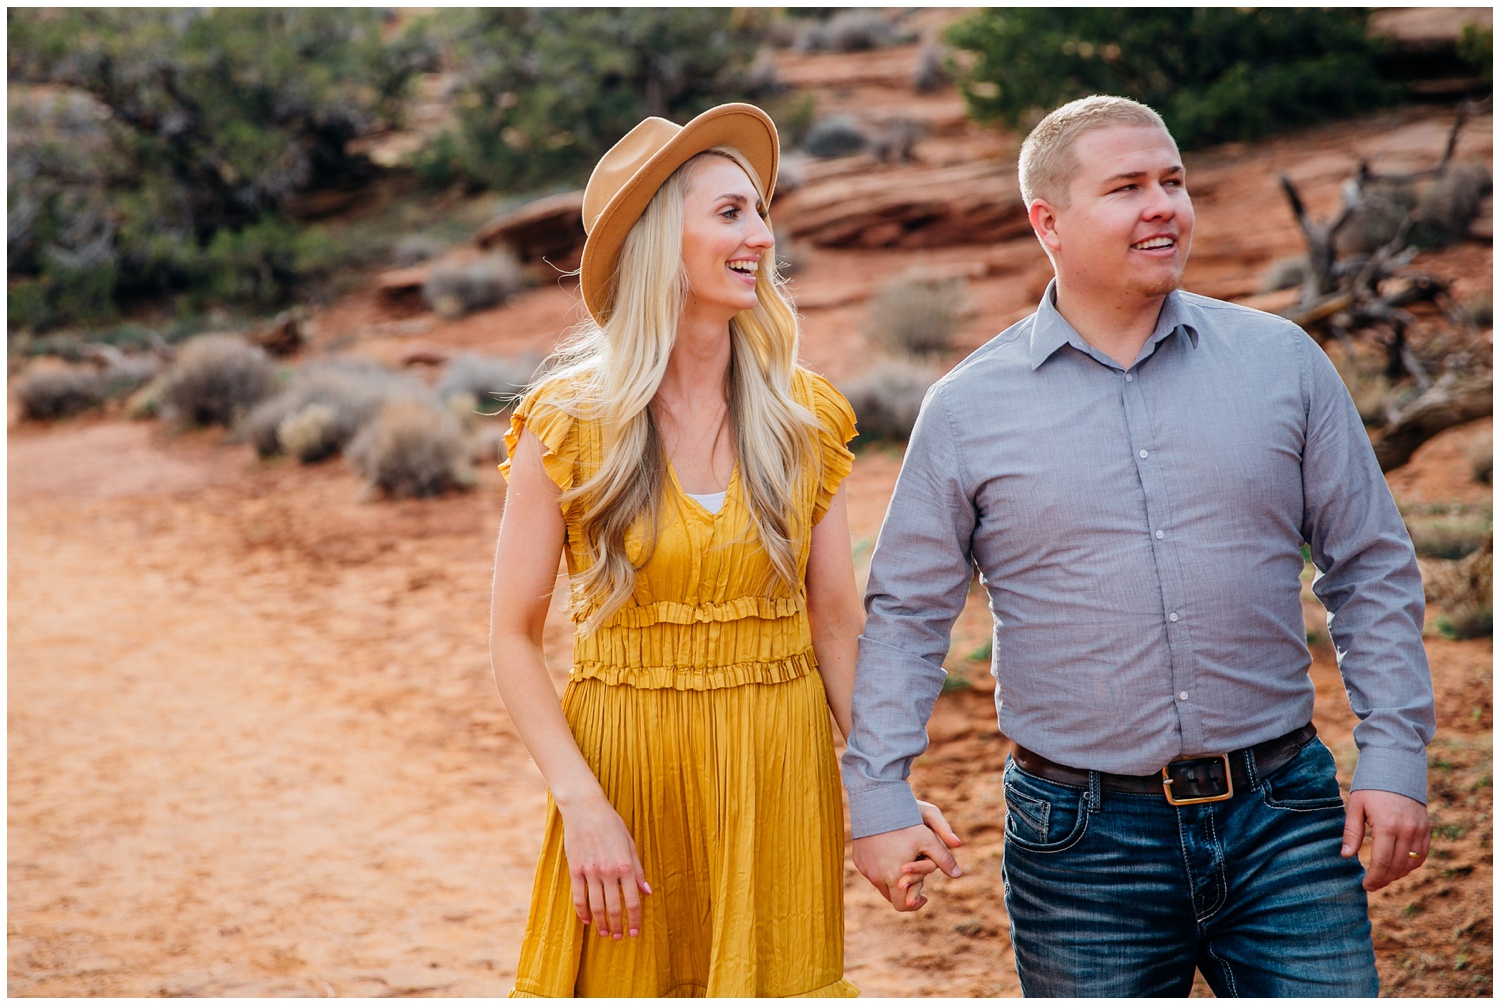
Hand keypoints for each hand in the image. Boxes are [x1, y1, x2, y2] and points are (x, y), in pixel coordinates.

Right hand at [559, 795, 651, 937]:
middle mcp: (609, 871)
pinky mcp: (575, 870)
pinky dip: (583, 912)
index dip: (634, 919)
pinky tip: (587, 920)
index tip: (634, 932)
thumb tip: (647, 892)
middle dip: (618, 926)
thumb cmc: (611, 824)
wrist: (585, 809)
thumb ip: (638, 870)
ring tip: (605, 933)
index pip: (632, 901)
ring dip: (602, 923)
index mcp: (626, 865)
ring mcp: (590, 872)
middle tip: (619, 937)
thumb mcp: (630, 844)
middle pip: (614, 908)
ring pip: (596, 906)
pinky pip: (578, 897)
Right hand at [853, 807, 962, 912]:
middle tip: (917, 880)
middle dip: (906, 891)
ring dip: (892, 879)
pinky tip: (889, 853)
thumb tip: (958, 874)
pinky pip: (871, 871)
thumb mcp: (928, 838)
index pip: (904, 905)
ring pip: (881, 884)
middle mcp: (877, 877)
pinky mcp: (858, 860)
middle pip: (892, 897)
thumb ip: (944, 858)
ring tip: (904, 864)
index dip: (916, 904)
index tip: (924, 897)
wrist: (874, 803)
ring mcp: (866, 869)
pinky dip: (880, 868)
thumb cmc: (904, 821)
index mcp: (895, 877)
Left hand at [1341, 789, 1429, 890]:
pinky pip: (1422, 854)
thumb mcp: (1355, 806)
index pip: (1381, 862)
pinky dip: (1412, 864)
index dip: (1374, 877)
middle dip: (1384, 879)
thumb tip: (1345, 855)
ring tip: (1383, 877)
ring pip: (1411, 863)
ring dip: (1398, 874)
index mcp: (1387, 826)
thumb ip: (1352, 832)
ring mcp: (1419, 829)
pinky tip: (1399, 867)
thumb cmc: (1370, 786)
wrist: (1396, 765)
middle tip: (1372, 885)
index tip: (1365, 885)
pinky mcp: (1426, 828)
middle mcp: (1407, 830)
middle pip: (1397, 866)